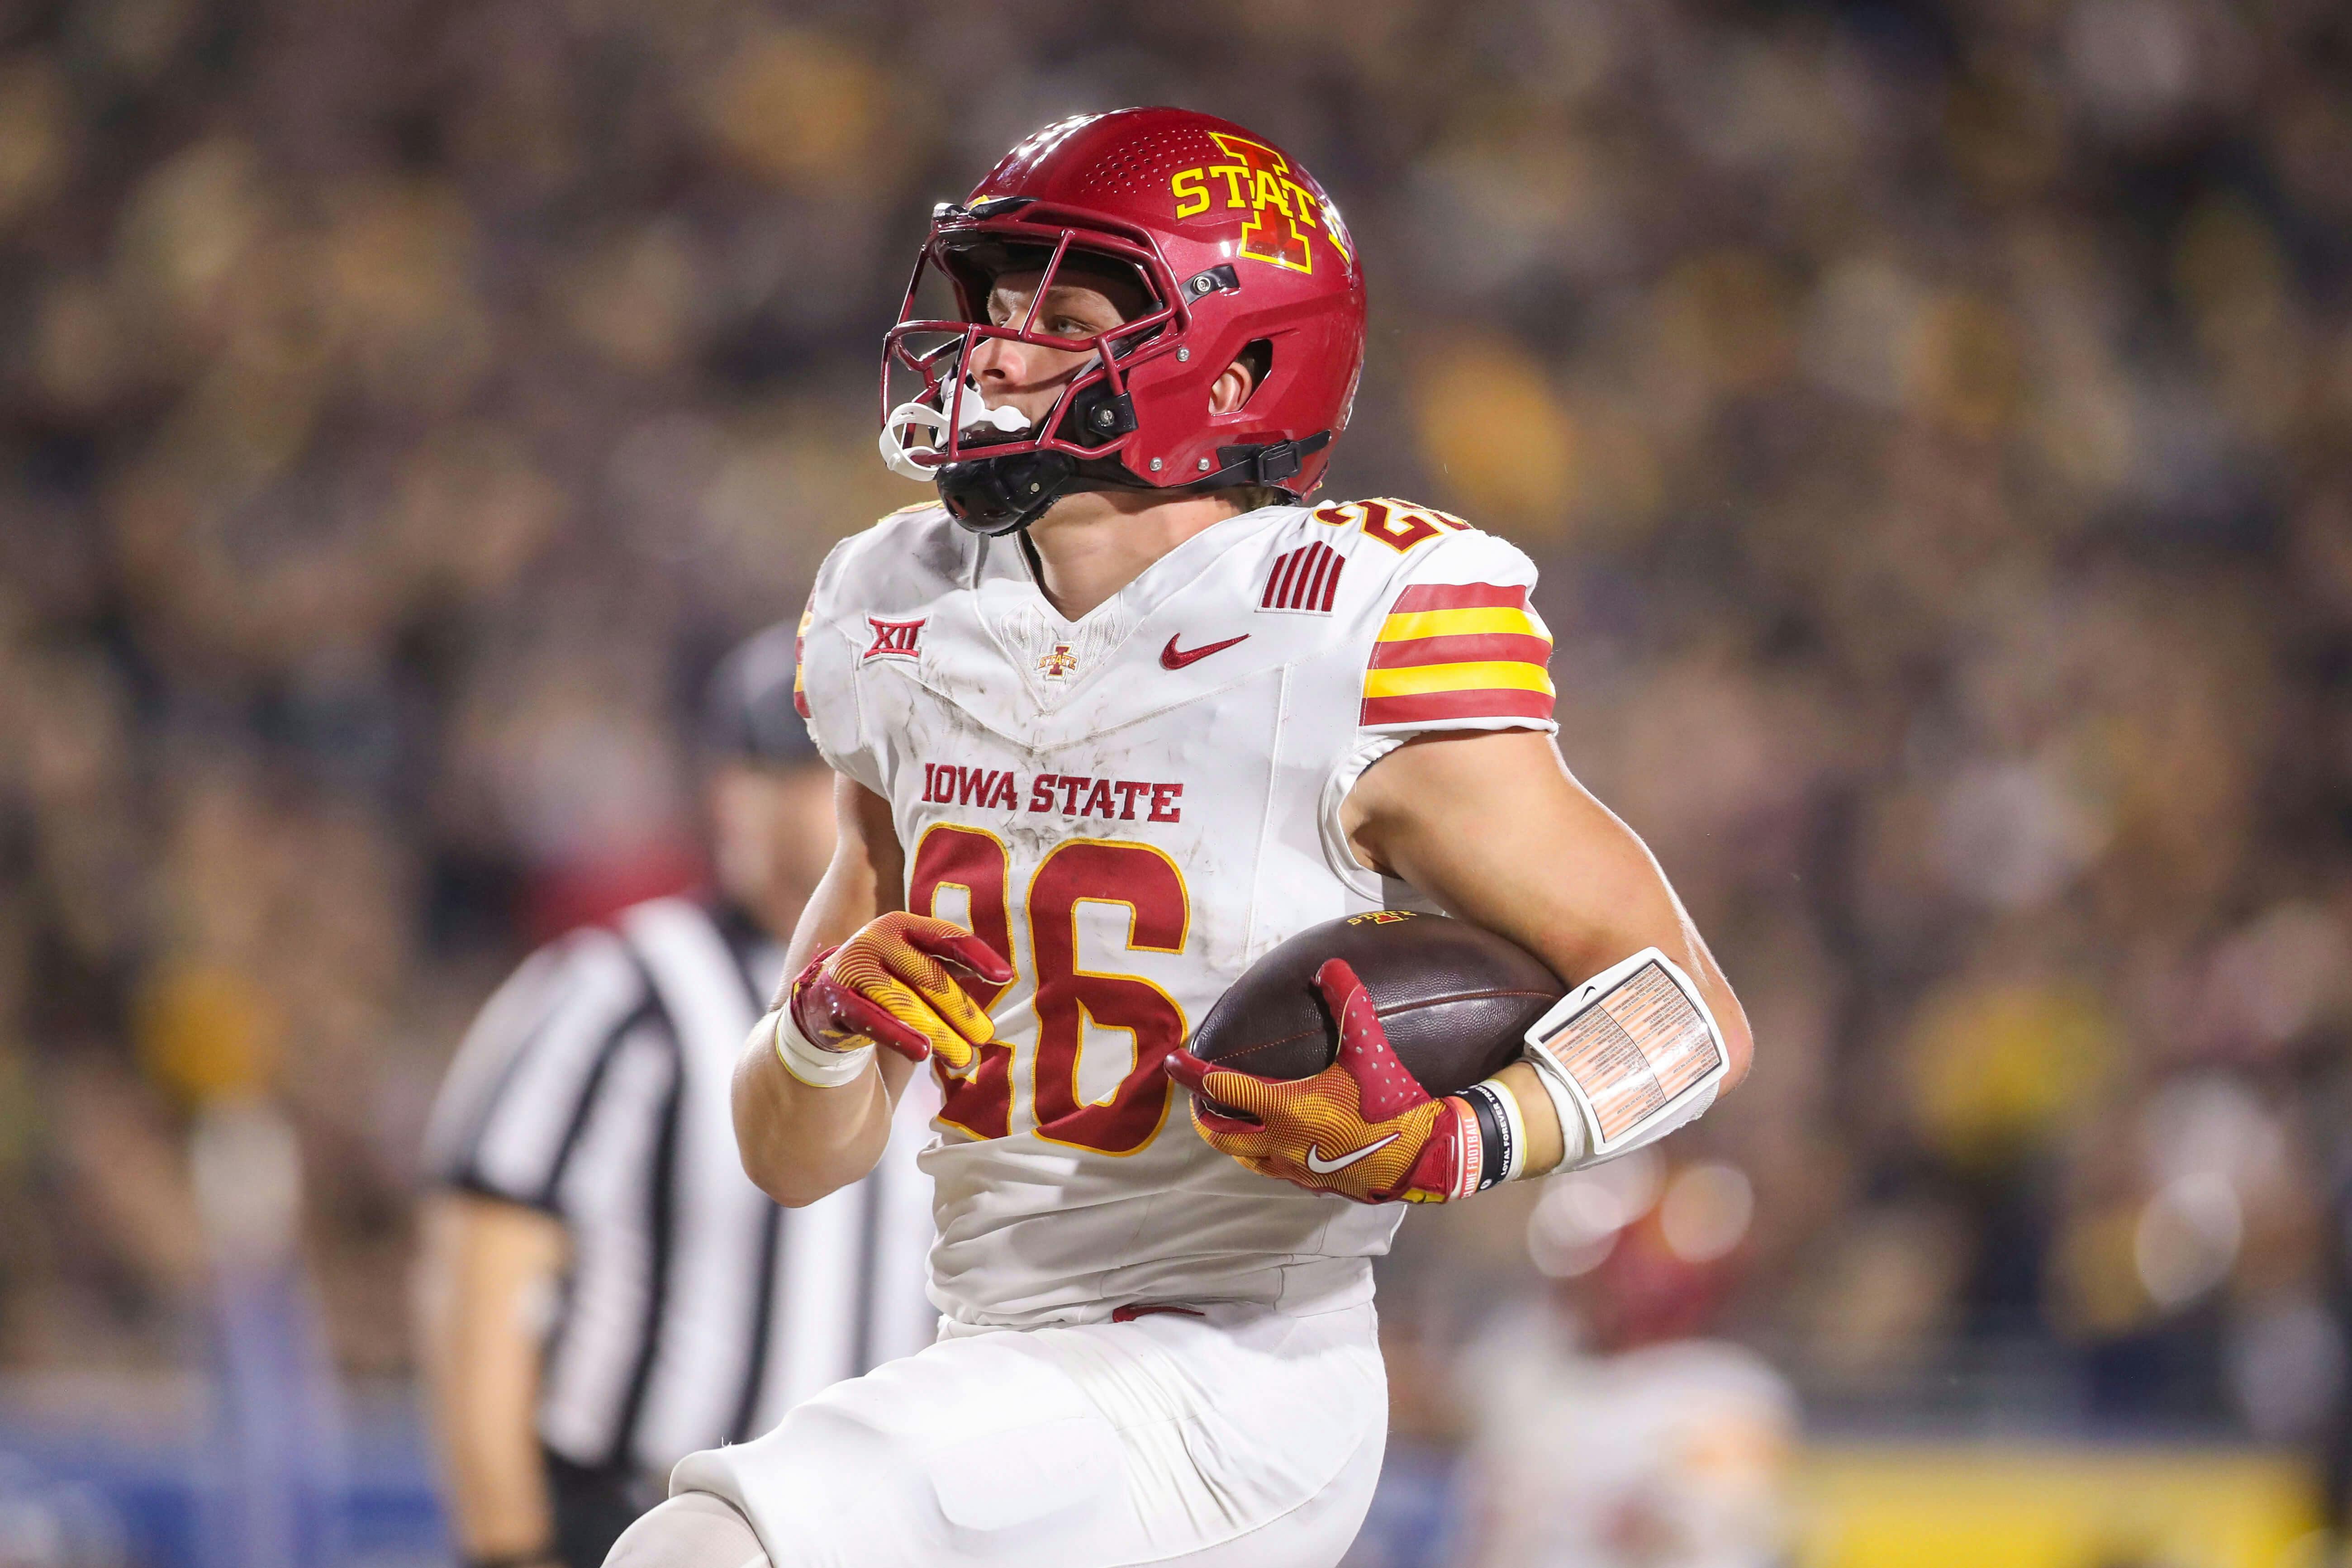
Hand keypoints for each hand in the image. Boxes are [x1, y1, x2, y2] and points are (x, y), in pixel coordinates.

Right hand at [788, 912, 1011, 1072]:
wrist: (823, 1002)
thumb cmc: (886, 981)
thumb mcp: (916, 965)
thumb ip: (952, 965)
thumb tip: (1002, 975)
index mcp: (902, 925)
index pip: (946, 937)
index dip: (977, 955)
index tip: (1005, 977)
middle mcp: (877, 939)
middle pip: (929, 977)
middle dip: (961, 1010)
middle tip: (984, 1037)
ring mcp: (854, 967)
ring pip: (905, 1003)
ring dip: (939, 1033)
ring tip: (963, 1058)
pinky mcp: (836, 998)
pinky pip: (873, 1020)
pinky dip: (900, 1037)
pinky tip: (923, 1053)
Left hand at [1165, 959, 1472, 1203]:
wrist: (1426, 1159)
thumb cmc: (1394, 1105)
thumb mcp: (1370, 1051)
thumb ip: (1349, 1005)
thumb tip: (1330, 965)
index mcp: (1285, 1108)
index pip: (1221, 1088)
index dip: (1191, 1073)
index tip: (1171, 1061)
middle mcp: (1281, 1143)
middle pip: (1220, 1133)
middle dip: (1203, 1113)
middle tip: (1199, 1096)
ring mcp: (1296, 1169)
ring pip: (1245, 1157)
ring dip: (1230, 1137)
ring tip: (1229, 1118)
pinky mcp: (1315, 1185)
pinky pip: (1274, 1170)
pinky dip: (1262, 1155)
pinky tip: (1277, 1141)